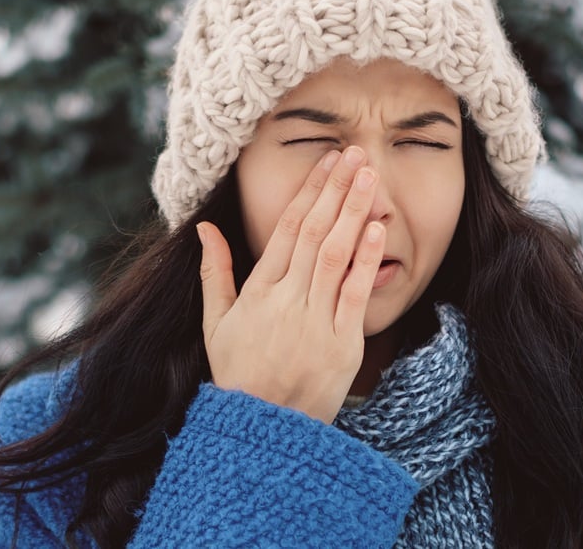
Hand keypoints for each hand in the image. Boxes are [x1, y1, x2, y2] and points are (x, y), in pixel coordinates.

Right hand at [196, 147, 386, 423]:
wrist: (263, 429)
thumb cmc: (239, 373)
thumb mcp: (215, 323)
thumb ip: (214, 272)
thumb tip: (205, 227)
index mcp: (258, 292)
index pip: (286, 229)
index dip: (309, 192)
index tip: (327, 162)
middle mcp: (286, 300)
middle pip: (314, 233)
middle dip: (336, 190)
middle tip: (356, 154)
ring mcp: (314, 322)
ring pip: (336, 256)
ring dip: (353, 213)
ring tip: (370, 178)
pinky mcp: (341, 345)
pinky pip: (355, 295)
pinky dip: (366, 261)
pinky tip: (377, 229)